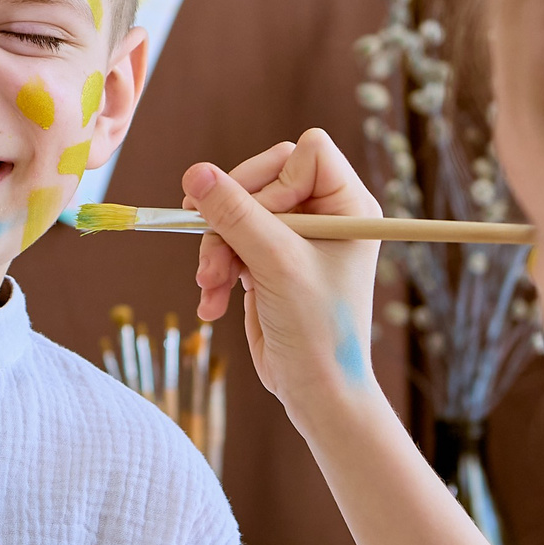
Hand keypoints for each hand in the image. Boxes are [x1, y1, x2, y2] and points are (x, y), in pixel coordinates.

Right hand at [186, 128, 386, 428]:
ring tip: (211, 286)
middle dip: (231, 220)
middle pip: (260, 178)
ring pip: (236, 211)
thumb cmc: (318, 329)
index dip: (275, 180)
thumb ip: (235, 215)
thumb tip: (195, 173)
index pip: (305, 151)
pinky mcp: (268, 260)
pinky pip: (228, 242)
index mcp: (348, 205)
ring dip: (216, 251)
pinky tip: (214, 304)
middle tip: (214, 256)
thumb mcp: (276, 264)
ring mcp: (293, 237)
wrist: (316, 392)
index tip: (265, 221)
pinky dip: (217, 271)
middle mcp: (324, 214)